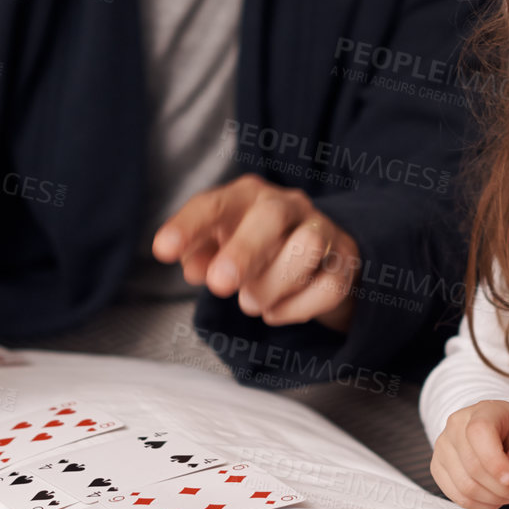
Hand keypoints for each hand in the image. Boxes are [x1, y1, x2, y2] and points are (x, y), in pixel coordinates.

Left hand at [152, 173, 358, 330]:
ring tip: (251, 302)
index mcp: (248, 196)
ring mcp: (323, 231)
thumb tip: (192, 266)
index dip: (188, 225)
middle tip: (219, 285)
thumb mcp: (221, 245)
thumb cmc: (257, 247)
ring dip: (273, 284)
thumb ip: (201, 254)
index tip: (162, 250)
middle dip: (244, 251)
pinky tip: (276, 312)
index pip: (215, 203)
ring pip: (307, 248)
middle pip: (271, 216)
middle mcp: (289, 205)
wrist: (318, 254)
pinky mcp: (346, 262)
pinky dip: (298, 307)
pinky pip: (329, 285)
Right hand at [429, 400, 508, 508]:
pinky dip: (479, 504)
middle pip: (473, 467)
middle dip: (503, 488)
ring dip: (493, 498)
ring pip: (465, 486)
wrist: (495, 426)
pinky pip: (456, 495)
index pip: (478, 434)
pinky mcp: (438, 468)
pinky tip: (494, 497)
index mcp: (481, 412)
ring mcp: (443, 447)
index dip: (495, 461)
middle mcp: (455, 427)